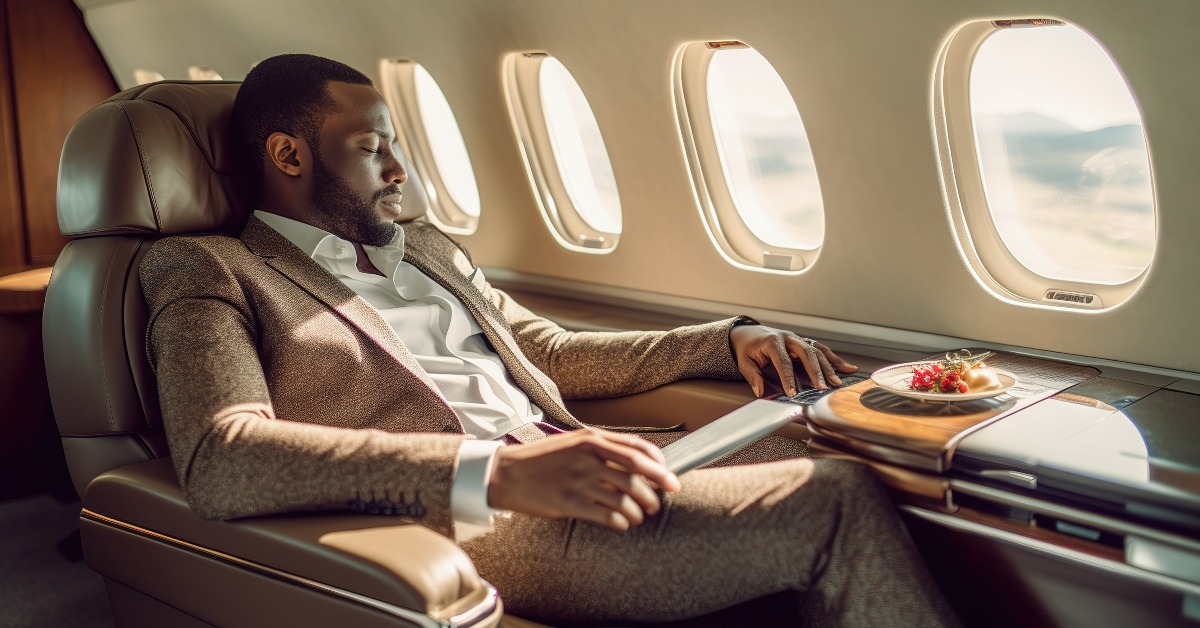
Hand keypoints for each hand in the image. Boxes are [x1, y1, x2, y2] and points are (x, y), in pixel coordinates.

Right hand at [487, 429, 680, 530]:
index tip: (670, 477)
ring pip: (625, 499)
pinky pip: (608, 516)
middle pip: (636, 475)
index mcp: (591, 439)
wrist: (506, 474)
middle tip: (658, 502)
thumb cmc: (542, 459)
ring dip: (639, 511)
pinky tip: (622, 524)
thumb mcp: (573, 443)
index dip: (659, 465)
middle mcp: (588, 457)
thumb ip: (602, 449)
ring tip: (640, 516)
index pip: (637, 449)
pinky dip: (622, 523)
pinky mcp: (570, 503)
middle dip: (655, 491)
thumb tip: (637, 465)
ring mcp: (579, 480)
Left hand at [730, 325, 858, 395]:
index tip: (794, 392)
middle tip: (822, 387)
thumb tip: (761, 392)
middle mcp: (788, 338)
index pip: (783, 361)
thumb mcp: (744, 361)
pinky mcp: (804, 342)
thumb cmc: (747, 347)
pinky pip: (821, 350)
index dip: (789, 378)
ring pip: (817, 351)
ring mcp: (798, 339)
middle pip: (806, 354)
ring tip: (837, 381)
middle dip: (815, 371)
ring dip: (829, 367)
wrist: (748, 332)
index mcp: (772, 341)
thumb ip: (753, 376)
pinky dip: (835, 359)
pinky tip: (847, 367)